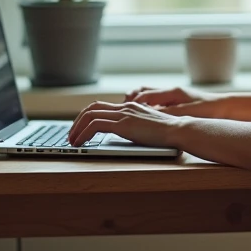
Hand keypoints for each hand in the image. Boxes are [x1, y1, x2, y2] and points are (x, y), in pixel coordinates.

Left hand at [68, 101, 185, 147]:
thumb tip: (126, 135)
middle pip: (91, 108)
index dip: (86, 117)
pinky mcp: (123, 124)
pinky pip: (95, 126)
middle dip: (77, 122)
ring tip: (72, 142)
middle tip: (71, 136)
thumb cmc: (168, 133)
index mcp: (130, 107)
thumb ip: (136, 126)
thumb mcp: (148, 127)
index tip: (80, 130)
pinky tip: (81, 144)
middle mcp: (125, 107)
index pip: (101, 106)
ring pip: (89, 115)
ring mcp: (124, 114)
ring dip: (77, 129)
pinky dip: (83, 134)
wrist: (178, 130)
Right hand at [125, 86, 222, 117]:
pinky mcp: (174, 102)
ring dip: (137, 102)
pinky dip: (145, 107)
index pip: (145, 94)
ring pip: (147, 95)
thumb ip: (168, 113)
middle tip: (123, 110)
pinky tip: (144, 117)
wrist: (223, 107)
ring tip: (129, 113)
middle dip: (130, 100)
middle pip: (142, 91)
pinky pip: (154, 102)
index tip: (124, 111)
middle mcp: (170, 91)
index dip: (132, 103)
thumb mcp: (187, 112)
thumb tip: (150, 115)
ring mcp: (171, 96)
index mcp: (172, 92)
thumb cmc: (208, 108)